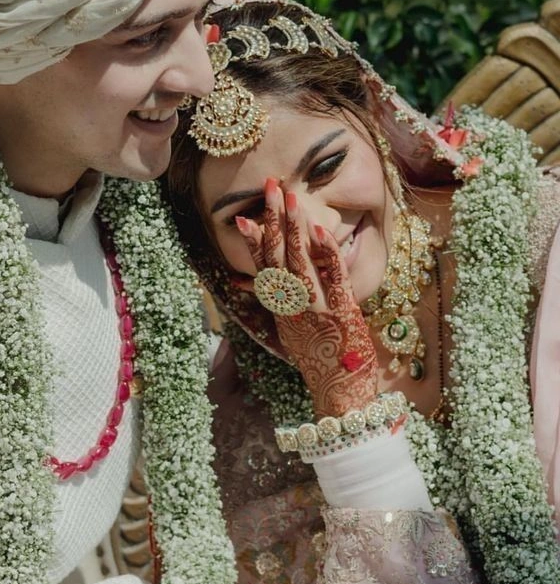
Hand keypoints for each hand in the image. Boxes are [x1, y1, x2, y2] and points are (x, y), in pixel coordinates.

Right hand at [236, 177, 377, 417]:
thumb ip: (278, 306)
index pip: (263, 270)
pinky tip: (319, 230)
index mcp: (282, 311)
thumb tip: (252, 285)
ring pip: (300, 262)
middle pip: (278, 258)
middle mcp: (293, 308)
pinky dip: (325, 253)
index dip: (253, 242)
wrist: (340, 396)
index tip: (242, 217)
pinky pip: (331, 278)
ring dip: (294, 228)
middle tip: (270, 187)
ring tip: (290, 198)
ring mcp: (315, 309)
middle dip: (273, 220)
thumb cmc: (321, 364)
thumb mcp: (292, 335)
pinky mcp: (340, 312)